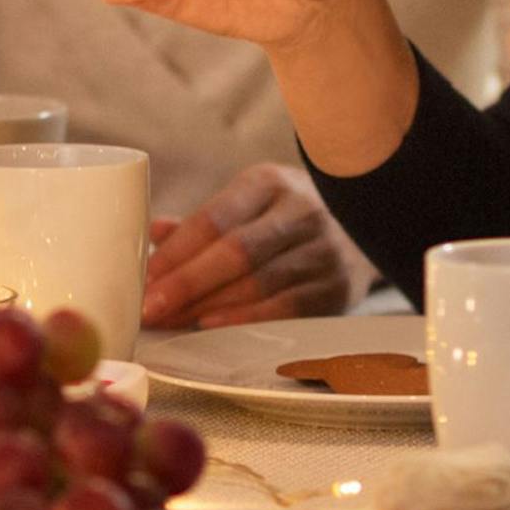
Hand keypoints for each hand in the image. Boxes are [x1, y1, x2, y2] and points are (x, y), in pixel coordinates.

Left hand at [143, 163, 371, 328]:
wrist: (365, 227)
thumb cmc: (284, 218)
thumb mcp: (247, 203)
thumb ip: (200, 222)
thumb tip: (152, 233)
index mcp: (268, 182)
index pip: (215, 217)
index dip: (177, 252)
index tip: (144, 278)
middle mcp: (300, 211)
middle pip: (235, 252)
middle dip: (186, 284)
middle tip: (150, 309)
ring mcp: (323, 250)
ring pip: (258, 283)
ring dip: (208, 307)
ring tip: (172, 322)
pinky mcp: (337, 287)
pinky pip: (286, 309)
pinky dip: (245, 320)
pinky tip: (213, 327)